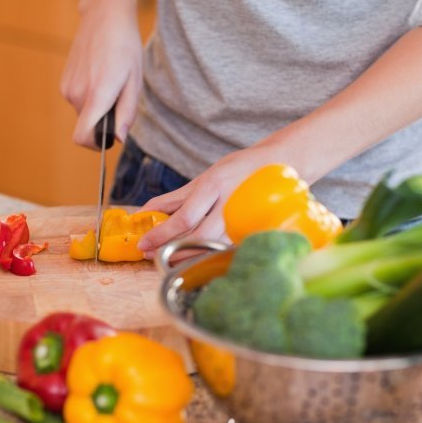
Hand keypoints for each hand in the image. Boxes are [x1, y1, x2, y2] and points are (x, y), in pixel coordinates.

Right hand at [59, 0, 142, 146]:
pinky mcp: (64, 81)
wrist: (105, 15)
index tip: (108, 138)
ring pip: (83, 113)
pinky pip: (78, 101)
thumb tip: (118, 139)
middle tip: (118, 96)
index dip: (95, 145)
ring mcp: (67, 87)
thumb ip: (126, 114)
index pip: (82, 136)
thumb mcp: (134, 82)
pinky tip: (99, 75)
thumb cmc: (125, 47)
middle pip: (87, 126)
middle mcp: (77, 94)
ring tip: (110, 81)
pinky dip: (89, 96)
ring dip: (97, 107)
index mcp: (96, 95)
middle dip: (103, 121)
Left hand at [136, 147, 277, 258]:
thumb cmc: (237, 170)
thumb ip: (173, 198)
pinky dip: (204, 255)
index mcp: (214, 185)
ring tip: (166, 257)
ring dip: (185, 256)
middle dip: (170, 249)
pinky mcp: (251, 231)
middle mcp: (229, 203)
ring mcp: (243, 219)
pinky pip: (223, 249)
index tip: (144, 243)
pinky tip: (190, 257)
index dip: (161, 234)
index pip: (184, 218)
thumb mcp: (203, 178)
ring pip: (210, 247)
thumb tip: (145, 212)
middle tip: (151, 254)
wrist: (277, 165)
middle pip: (197, 236)